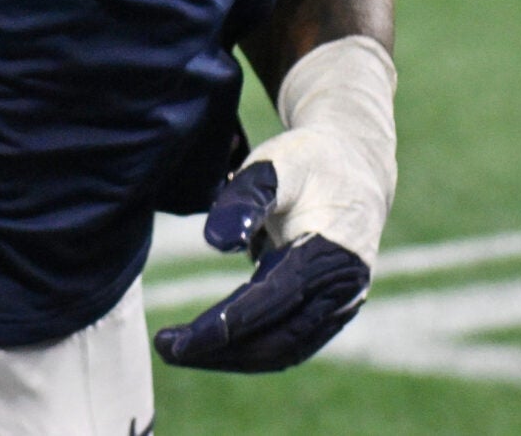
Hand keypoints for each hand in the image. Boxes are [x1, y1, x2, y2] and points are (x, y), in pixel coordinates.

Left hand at [155, 37, 395, 372]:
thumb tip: (215, 242)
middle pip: (276, 340)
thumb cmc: (306, 163)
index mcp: (329, 255)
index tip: (177, 340)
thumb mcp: (275, 165)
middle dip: (219, 351)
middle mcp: (341, 290)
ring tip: (181, 349)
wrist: (353, 166)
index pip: (268, 304)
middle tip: (166, 348)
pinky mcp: (331, 312)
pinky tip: (214, 344)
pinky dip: (251, 350)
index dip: (221, 327)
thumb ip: (245, 198)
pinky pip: (289, 344)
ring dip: (232, 357)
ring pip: (282, 350)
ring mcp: (340, 306)